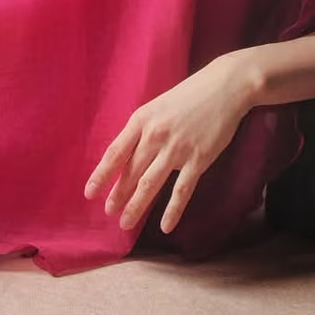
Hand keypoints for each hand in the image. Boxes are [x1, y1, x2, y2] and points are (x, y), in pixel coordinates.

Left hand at [83, 58, 253, 234]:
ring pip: (150, 184)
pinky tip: (165, 226)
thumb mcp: (156, 107)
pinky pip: (182, 191)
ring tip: (125, 223)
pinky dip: (172, 210)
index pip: (115, 153)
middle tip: (108, 213)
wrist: (224, 87)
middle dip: (117, 195)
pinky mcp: (198, 159)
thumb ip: (141, 130)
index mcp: (141, 120)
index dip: (101, 175)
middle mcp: (155, 136)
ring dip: (136, 206)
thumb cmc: (188, 96)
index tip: (89, 192)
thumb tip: (125, 155)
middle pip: (130, 172)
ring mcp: (177, 149)